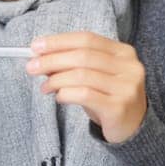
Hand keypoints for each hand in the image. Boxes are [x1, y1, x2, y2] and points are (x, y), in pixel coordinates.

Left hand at [26, 31, 147, 143]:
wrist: (132, 126)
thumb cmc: (108, 96)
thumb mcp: (95, 75)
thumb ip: (73, 63)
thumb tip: (40, 56)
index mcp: (123, 52)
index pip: (87, 39)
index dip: (59, 41)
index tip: (36, 46)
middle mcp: (129, 67)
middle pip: (82, 56)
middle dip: (52, 60)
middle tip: (31, 67)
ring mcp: (126, 87)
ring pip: (81, 76)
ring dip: (56, 80)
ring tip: (44, 87)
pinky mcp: (118, 107)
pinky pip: (84, 95)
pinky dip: (66, 93)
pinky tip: (59, 97)